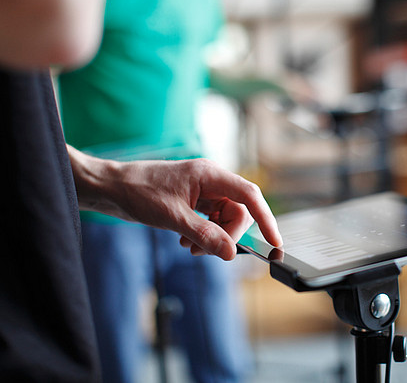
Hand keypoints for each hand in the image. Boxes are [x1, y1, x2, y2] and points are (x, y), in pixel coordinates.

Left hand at [69, 146, 281, 259]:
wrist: (110, 188)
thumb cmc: (137, 192)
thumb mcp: (173, 217)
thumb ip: (204, 235)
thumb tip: (230, 253)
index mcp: (210, 174)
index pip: (249, 195)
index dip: (265, 218)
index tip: (274, 241)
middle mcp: (211, 181)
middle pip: (238, 212)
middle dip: (227, 235)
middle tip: (207, 251)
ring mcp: (203, 191)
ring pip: (224, 219)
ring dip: (213, 237)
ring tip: (191, 247)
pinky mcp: (194, 202)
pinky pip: (211, 221)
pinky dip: (204, 235)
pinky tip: (187, 242)